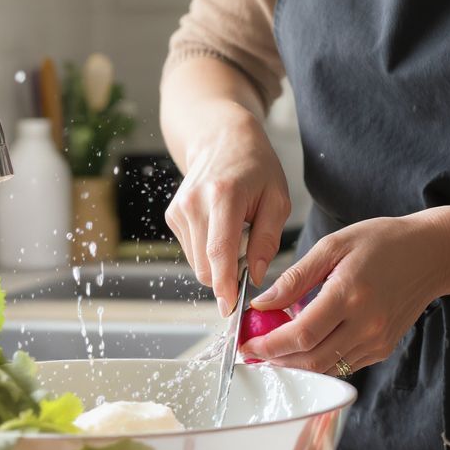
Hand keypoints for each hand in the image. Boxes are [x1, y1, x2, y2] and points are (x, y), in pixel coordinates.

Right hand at [164, 102, 291, 315]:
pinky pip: (192, 251)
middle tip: (250, 258)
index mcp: (223, 196)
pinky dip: (209, 251)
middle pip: (205, 265)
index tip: (230, 309)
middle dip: (227, 276)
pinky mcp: (172, 216)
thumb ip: (267, 239)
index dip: (224, 285)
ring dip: (219, 263)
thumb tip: (255, 276)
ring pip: (197, 262)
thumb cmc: (256, 168)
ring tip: (237, 234)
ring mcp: (179, 210)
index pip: (219, 251)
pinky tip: (221, 229)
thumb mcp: (277, 199)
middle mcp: (194, 203)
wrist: (222, 139)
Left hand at [242, 211, 449, 374]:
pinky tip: (302, 347)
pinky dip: (318, 361)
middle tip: (252, 353)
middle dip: (275, 362)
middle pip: (311, 360)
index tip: (245, 344)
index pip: (301, 334)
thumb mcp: (333, 246)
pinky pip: (343, 365)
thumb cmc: (382, 242)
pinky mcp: (383, 348)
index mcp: (350, 294)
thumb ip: (296, 277)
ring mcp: (377, 341)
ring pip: (326, 369)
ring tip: (271, 352)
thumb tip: (262, 303)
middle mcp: (366, 324)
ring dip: (294, 366)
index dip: (269, 346)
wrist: (432, 255)